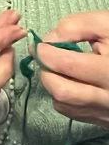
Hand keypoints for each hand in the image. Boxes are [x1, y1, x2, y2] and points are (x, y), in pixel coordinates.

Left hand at [38, 12, 108, 128]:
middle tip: (49, 58)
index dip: (47, 54)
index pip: (70, 66)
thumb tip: (49, 41)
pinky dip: (64, 97)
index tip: (42, 46)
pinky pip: (73, 113)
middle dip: (47, 72)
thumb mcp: (107, 24)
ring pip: (64, 104)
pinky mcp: (105, 120)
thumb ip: (75, 26)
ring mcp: (108, 112)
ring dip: (54, 85)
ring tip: (62, 68)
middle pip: (62, 91)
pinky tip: (74, 82)